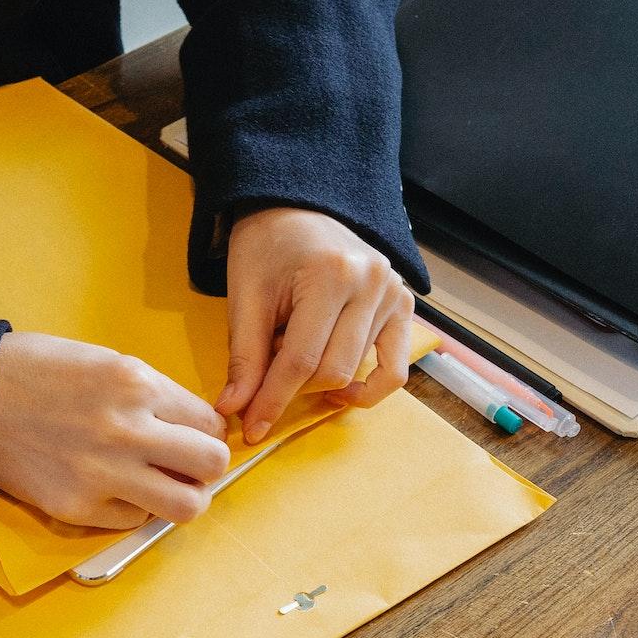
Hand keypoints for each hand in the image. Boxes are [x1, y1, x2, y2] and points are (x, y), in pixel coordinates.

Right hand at [0, 332, 230, 528]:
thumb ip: (153, 394)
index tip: (193, 435)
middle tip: (187, 463)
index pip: (209, 422)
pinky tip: (115, 489)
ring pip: (187, 506)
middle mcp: (127, 430)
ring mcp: (103, 474)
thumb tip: (194, 428)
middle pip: (212, 464)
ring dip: (183, 496)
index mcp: (136, 383)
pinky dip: (134, 508)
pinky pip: (136, 520)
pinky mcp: (78, 507)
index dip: (207, 431)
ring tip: (162, 486)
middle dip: (207, 465)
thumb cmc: (37, 370)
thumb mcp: (106, 361)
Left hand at [217, 207, 413, 439]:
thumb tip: (233, 409)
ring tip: (294, 359)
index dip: (273, 400)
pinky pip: (396, 366)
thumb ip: (244, 356)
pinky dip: (370, 387)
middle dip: (293, 390)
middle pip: (332, 370)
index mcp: (331, 275)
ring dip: (321, 380)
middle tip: (262, 387)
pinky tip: (339, 390)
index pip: (301, 360)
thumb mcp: (245, 296)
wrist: (293, 208)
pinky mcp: (403, 304)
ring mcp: (393, 293)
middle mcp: (371, 283)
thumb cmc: (265, 247)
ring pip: (357, 370)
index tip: (251, 429)